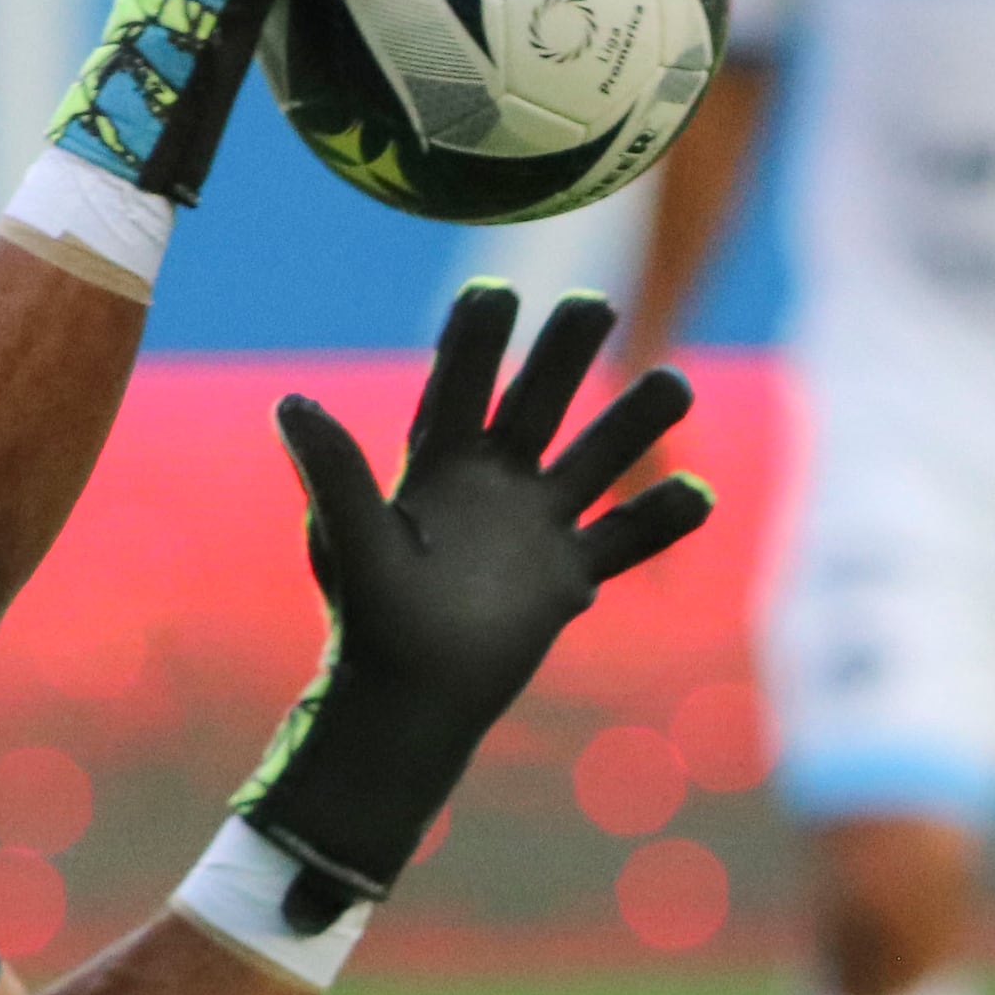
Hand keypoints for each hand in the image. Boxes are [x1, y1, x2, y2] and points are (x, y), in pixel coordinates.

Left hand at [232, 283, 714, 911]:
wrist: (406, 702)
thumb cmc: (369, 620)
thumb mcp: (351, 540)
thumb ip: (333, 473)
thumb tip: (291, 402)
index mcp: (438, 465)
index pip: (461, 385)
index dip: (477, 340)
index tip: (498, 293)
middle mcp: (495, 483)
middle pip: (540, 403)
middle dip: (567, 355)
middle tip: (595, 304)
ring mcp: (537, 527)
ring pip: (597, 460)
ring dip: (635, 423)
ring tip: (676, 383)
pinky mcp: (568, 579)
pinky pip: (624, 539)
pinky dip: (662, 520)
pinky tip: (703, 494)